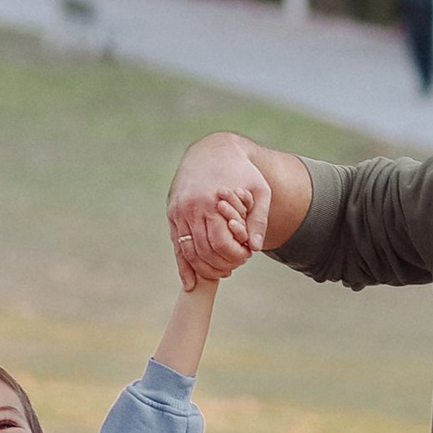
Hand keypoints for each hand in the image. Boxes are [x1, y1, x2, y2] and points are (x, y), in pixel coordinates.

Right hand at [167, 133, 270, 286]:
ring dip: (203, 269)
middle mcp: (192, 209)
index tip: (246, 256)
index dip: (235, 256)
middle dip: (221, 265)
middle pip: (204, 251)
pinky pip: (177, 246)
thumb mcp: (259, 190)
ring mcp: (179, 212)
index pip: (222, 244)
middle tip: (234, 268)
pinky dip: (183, 266)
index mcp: (213, 203)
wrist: (212, 150)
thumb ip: (259, 219)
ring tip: (219, 274)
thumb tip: (255, 248)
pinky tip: (190, 282)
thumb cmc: (241, 171)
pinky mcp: (172, 214)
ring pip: (188, 252)